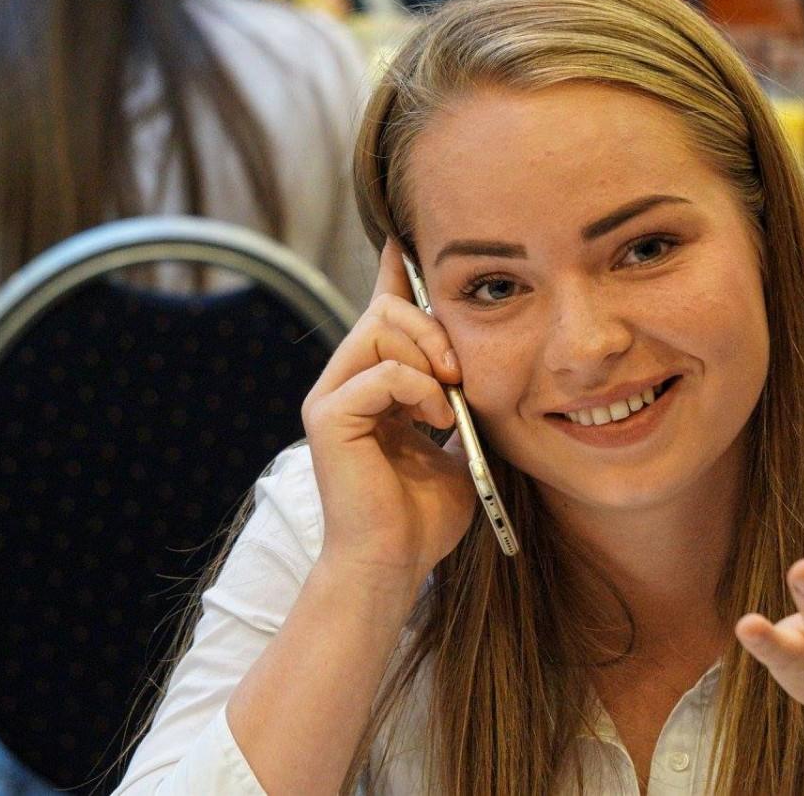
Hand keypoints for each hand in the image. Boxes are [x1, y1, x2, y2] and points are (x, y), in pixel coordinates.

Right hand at [301, 240, 477, 588]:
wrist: (393, 564)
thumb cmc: (423, 515)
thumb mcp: (454, 446)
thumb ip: (457, 402)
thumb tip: (476, 366)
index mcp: (372, 385)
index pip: (380, 311)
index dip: (395, 273)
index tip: (407, 240)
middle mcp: (344, 382)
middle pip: (385, 309)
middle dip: (433, 328)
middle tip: (461, 374)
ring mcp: (330, 397)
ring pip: (380, 330)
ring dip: (429, 357)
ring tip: (450, 401)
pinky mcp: (327, 416)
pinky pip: (381, 371)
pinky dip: (420, 389)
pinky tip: (438, 419)